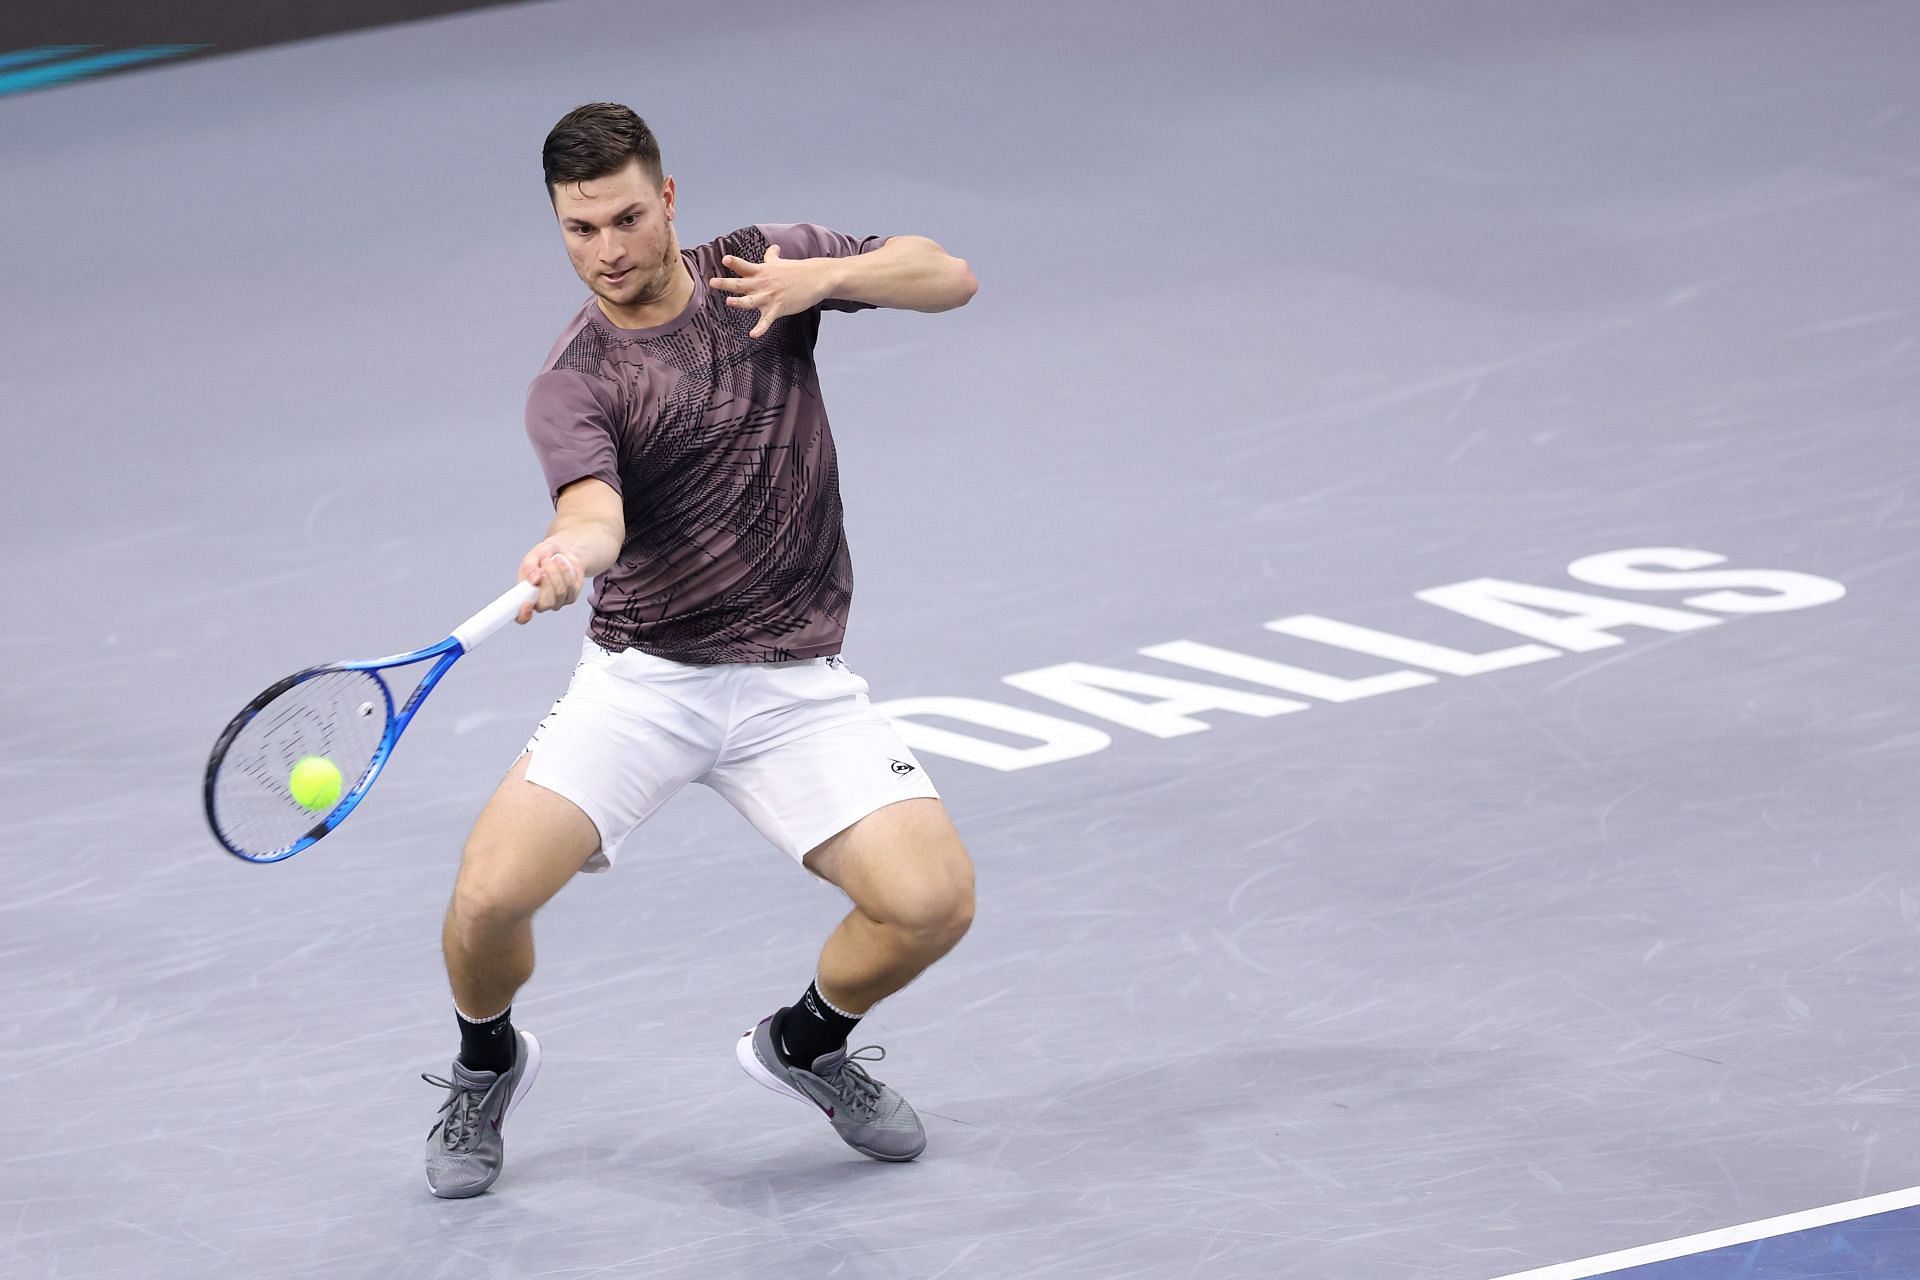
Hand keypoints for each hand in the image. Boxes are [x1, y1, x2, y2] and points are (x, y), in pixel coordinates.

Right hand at [515, 540, 584, 622]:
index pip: (521, 617)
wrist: (560, 553)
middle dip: (547, 582)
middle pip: (546, 604)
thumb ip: (529, 567)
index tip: (526, 604)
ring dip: (558, 572)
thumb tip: (534, 578)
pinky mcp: (572, 596)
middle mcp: (541, 604)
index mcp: (525, 597)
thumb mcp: (533, 556)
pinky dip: (568, 572)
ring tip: (554, 559)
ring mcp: (558, 602)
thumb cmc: (543, 556)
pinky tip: (562, 563)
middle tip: (545, 563)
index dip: (523, 615)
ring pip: (560, 593)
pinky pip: (572, 587)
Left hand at [708, 244, 830, 338]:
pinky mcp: (779, 308)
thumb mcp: (782, 262)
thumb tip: (773, 247)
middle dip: (726, 284)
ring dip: (739, 302)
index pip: (744, 266)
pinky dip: (760, 328)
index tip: (724, 259)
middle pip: (741, 284)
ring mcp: (770, 296)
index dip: (734, 263)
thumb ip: (772, 257)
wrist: (817, 278)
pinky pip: (767, 320)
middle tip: (712, 283)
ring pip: (750, 301)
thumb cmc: (798, 270)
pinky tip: (753, 335)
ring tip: (729, 302)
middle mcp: (762, 284)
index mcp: (762, 272)